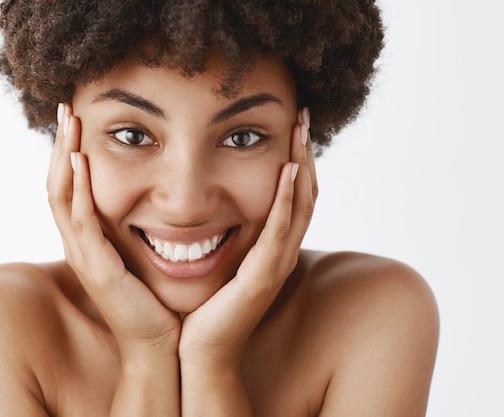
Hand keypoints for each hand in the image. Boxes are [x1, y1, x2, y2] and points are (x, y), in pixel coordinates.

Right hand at [46, 104, 180, 358]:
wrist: (159, 345)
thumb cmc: (154, 301)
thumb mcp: (141, 255)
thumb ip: (137, 230)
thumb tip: (154, 202)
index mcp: (89, 240)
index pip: (70, 188)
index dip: (69, 153)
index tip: (77, 120)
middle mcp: (80, 245)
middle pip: (58, 184)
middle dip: (61, 145)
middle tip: (66, 109)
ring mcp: (84, 256)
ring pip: (62, 197)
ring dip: (64, 157)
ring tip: (68, 123)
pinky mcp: (97, 268)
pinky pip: (81, 221)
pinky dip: (78, 190)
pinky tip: (80, 161)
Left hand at [179, 108, 317, 365]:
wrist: (198, 353)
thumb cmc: (204, 309)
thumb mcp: (218, 261)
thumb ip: (225, 236)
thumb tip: (210, 207)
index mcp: (270, 248)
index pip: (293, 196)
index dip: (297, 160)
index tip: (291, 126)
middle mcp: (280, 254)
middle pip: (305, 194)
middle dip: (305, 153)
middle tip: (303, 116)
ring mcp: (276, 266)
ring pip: (301, 206)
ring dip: (302, 166)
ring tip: (300, 130)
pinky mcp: (263, 278)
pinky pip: (280, 231)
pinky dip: (287, 198)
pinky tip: (288, 169)